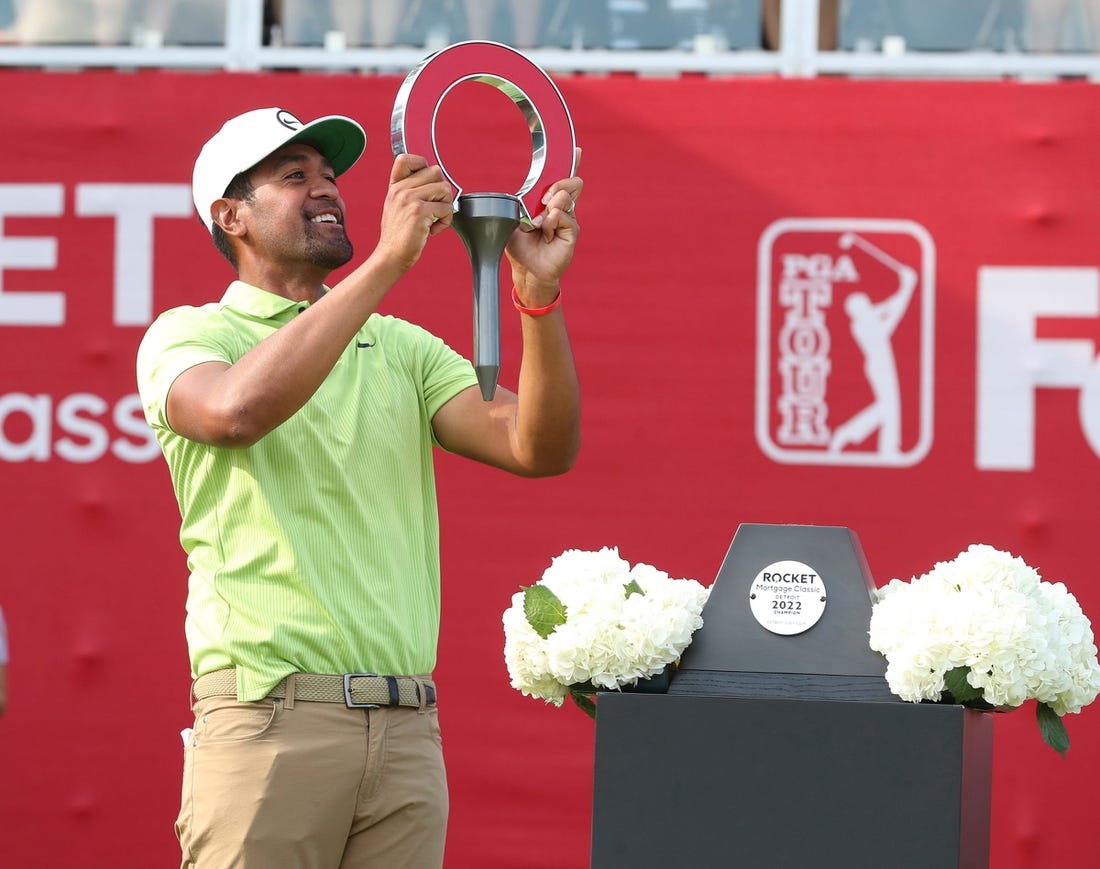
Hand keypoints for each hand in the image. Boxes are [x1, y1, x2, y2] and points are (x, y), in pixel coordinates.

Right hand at [376, 154, 454, 273]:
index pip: (407, 158)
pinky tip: (433, 230)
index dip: (424, 165)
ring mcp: (409, 199)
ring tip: (435, 219)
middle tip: (435, 207)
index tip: (427, 185)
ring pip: (445, 188)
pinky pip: (447, 208)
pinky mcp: (419, 211)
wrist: (391, 256)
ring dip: (446, 206)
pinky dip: (446, 221)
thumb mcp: (397, 206)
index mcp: (395, 186)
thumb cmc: (399, 235)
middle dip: (442, 191)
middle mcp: (400, 189)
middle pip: (436, 171)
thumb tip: (437, 180)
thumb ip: (410, 190)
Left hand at [507, 148, 583, 303]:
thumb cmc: (519, 245)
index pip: (562, 177)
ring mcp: (569, 219)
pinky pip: (565, 217)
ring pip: (566, 197)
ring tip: (540, 224)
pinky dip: (552, 222)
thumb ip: (526, 204)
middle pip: (571, 182)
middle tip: (543, 200)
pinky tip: (547, 233)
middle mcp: (561, 207)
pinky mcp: (573, 231)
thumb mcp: (515, 219)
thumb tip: (540, 198)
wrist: (526, 269)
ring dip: (550, 207)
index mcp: (547, 200)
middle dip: (557, 184)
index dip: (571, 162)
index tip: (576, 150)